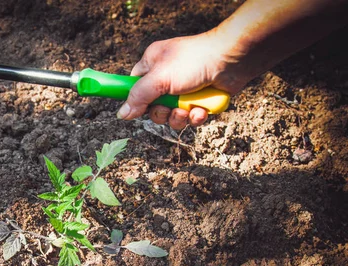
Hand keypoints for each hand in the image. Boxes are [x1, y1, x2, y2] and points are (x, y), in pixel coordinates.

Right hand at [117, 31, 248, 128]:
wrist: (233, 59)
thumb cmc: (194, 60)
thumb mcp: (159, 78)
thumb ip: (138, 96)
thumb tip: (121, 114)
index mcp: (153, 64)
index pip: (134, 86)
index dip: (135, 100)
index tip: (135, 111)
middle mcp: (167, 77)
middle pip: (153, 107)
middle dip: (162, 113)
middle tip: (169, 108)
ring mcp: (184, 89)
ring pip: (172, 115)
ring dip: (179, 117)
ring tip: (188, 109)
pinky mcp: (200, 99)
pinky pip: (190, 117)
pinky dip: (195, 116)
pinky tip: (201, 110)